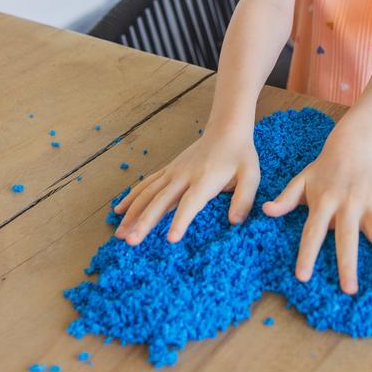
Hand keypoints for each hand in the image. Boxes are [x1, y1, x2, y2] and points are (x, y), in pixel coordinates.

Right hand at [113, 127, 259, 245]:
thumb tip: (235, 222)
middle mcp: (185, 176)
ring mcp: (174, 172)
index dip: (180, 220)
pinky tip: (119, 210)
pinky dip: (132, 197)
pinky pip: (147, 184)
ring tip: (120, 233)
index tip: (170, 239)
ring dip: (133, 213)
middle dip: (145, 222)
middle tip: (131, 242)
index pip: (191, 203)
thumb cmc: (240, 155)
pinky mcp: (169, 170)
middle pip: (161, 201)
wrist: (227, 129)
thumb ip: (244, 199)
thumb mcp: (251, 176)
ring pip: (148, 193)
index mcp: (206, 180)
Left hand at [261, 133, 371, 294]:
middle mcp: (346, 203)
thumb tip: (265, 211)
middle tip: (350, 290)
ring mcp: (368, 200)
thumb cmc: (323, 168)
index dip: (307, 254)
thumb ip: (286, 199)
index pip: (313, 232)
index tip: (302, 276)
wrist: (351, 144)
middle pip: (347, 237)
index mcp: (323, 202)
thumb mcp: (301, 181)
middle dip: (348, 263)